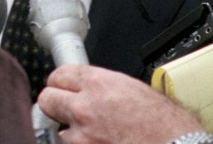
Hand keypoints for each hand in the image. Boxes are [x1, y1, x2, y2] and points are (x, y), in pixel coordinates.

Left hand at [38, 65, 204, 143]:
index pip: (58, 74)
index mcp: (99, 83)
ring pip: (57, 130)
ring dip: (70, 132)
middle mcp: (85, 107)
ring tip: (91, 134)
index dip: (60, 82)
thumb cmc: (166, 125)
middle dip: (55, 104)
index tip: (62, 87)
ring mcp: (82, 136)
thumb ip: (106, 86)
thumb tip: (91, 87)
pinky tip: (96, 143)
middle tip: (66, 109)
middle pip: (47, 99)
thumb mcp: (135, 90)